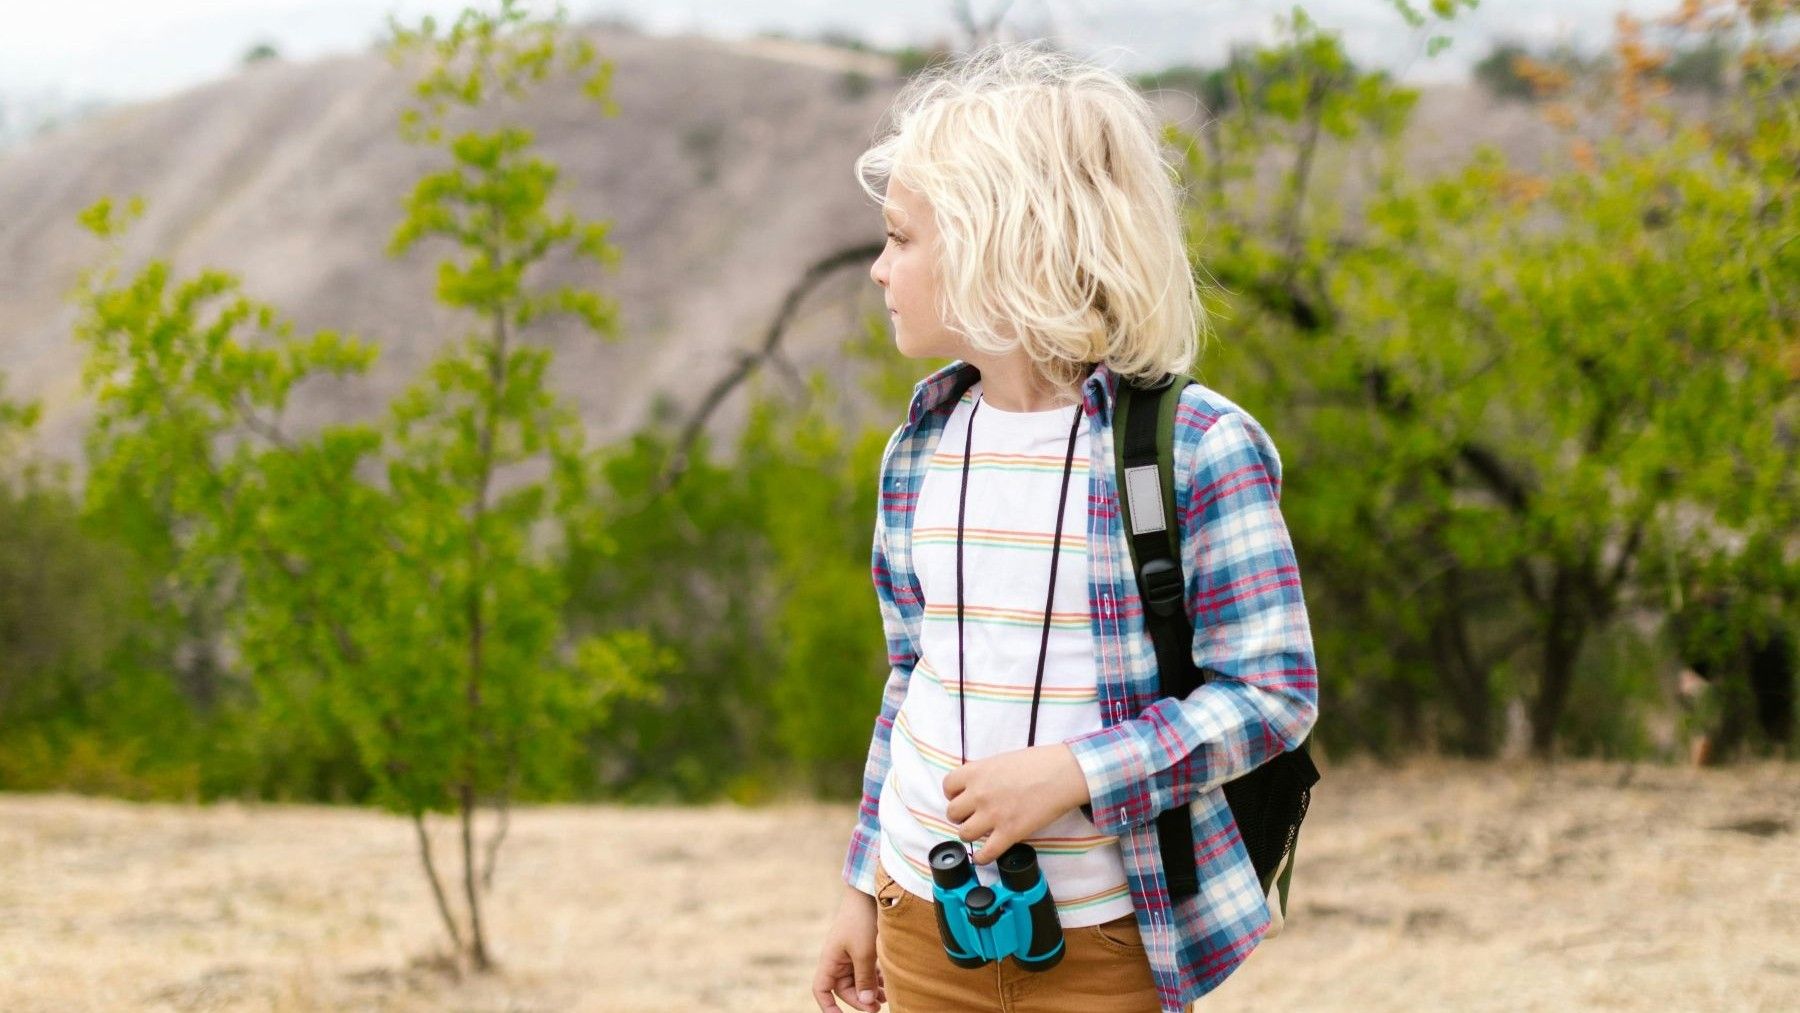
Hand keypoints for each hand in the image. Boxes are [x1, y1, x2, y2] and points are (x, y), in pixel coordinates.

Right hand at [811, 887, 886, 1011]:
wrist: (869, 891)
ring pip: (857, 981)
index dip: (828, 1007)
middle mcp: (837, 959)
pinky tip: (887, 985)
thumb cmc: (861, 919)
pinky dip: (875, 979)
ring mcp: (850, 954)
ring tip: (886, 999)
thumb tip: (866, 1004)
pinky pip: (866, 970)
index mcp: (830, 960)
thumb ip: (865, 980)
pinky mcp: (862, 948)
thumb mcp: (864, 953)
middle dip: (859, 1001)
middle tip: (877, 1008)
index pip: (821, 990)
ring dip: (869, 991)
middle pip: (844, 989)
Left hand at [942, 743, 1091, 864]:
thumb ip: (985, 774)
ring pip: (964, 834)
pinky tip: (986, 855)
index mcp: (976, 772)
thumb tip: (978, 787)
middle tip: (975, 815)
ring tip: (982, 832)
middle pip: (953, 813)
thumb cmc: (1038, 762)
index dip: (954, 794)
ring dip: (971, 834)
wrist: (1062, 774)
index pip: (948, 787)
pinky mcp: (1008, 833)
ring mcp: (992, 815)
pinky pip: (985, 853)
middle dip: (962, 816)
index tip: (963, 798)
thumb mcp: (1002, 760)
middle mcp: (979, 794)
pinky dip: (982, 857)